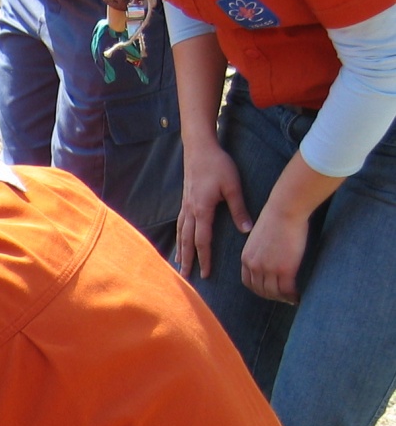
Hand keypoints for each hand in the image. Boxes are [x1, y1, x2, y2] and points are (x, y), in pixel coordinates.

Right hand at [176, 141, 250, 279]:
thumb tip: (246, 230)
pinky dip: (179, 237)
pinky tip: (180, 241)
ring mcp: (185, 206)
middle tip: (186, 276)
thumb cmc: (217, 165)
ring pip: (181, 234)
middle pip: (187, 241)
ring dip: (180, 250)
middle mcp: (190, 211)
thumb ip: (239, 209)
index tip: (205, 273)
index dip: (204, 258)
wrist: (199, 148)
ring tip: (179, 264)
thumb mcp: (233, 186)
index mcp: (202, 210)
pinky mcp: (185, 201)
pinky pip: (180, 224)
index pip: (202, 240)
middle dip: (187, 260)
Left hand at [239, 210, 307, 302]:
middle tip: (284, 298)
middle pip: (260, 290)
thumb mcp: (259, 236)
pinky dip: (292, 296)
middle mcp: (254, 266)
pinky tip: (299, 296)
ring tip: (292, 299)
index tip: (269, 291)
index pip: (248, 282)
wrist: (285, 210)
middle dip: (272, 296)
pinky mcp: (285, 269)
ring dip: (283, 298)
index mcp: (246, 258)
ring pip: (274, 292)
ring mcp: (269, 269)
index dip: (258, 289)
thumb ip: (259, 249)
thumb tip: (268, 253)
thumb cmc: (276, 217)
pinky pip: (287, 290)